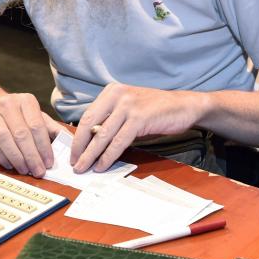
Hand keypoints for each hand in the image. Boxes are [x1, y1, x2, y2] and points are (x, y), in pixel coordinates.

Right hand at [0, 93, 61, 176]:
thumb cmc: (14, 112)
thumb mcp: (33, 114)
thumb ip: (51, 127)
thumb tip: (69, 143)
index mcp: (26, 100)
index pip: (37, 126)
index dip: (44, 147)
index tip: (49, 163)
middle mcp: (8, 104)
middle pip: (22, 134)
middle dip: (32, 156)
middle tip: (38, 171)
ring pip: (5, 139)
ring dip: (17, 158)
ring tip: (25, 170)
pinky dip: (2, 157)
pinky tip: (10, 165)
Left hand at [71, 83, 204, 173]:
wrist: (184, 105)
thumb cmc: (156, 110)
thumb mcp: (129, 109)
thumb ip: (111, 119)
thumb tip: (90, 141)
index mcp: (111, 91)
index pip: (88, 116)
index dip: (78, 137)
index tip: (74, 152)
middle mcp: (117, 95)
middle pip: (90, 124)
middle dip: (80, 147)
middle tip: (75, 163)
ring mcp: (128, 105)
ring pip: (102, 135)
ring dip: (91, 155)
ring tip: (84, 167)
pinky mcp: (139, 118)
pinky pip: (118, 141)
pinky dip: (108, 156)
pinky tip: (102, 165)